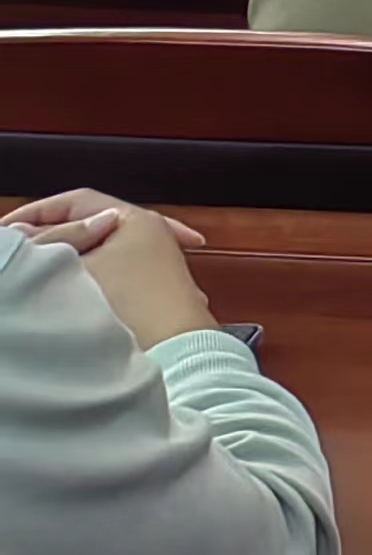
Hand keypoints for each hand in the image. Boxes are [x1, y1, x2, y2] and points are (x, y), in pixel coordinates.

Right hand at [5, 191, 219, 348]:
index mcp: (135, 219)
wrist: (173, 352)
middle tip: (23, 249)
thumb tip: (23, 228)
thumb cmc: (127, 307)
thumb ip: (48, 242)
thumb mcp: (75, 268)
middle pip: (92, 225)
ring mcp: (159, 263)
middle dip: (55, 236)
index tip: (9, 228)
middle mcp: (153, 234)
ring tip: (43, 272)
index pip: (77, 201)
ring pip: (102, 251)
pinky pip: (115, 275)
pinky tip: (75, 289)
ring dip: (73, 259)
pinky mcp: (157, 292)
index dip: (38, 212)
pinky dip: (91, 277)